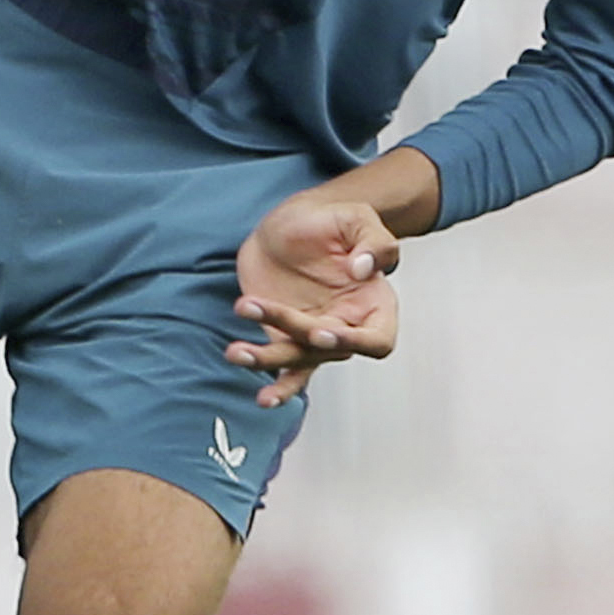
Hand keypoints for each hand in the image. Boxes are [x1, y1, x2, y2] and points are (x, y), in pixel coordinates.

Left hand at [228, 181, 401, 402]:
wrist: (290, 224)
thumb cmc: (329, 221)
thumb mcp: (357, 217)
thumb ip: (373, 241)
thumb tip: (364, 269)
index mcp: (374, 303)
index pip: (378, 337)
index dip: (355, 341)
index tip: (325, 330)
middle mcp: (348, 325)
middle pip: (329, 348)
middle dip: (296, 333)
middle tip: (264, 309)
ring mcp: (315, 335)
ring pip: (298, 359)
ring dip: (267, 358)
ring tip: (236, 350)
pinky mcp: (286, 337)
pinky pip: (284, 367)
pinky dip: (275, 385)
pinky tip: (262, 397)